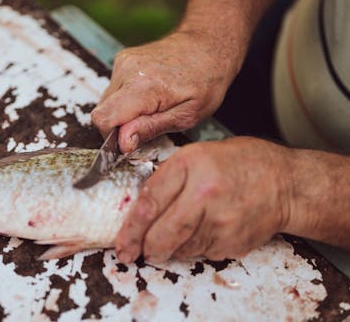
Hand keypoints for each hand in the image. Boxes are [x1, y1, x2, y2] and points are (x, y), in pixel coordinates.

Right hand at [91, 30, 240, 152]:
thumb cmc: (205, 81)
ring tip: (152, 107)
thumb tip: (123, 143)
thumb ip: (150, 129)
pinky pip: (114, 90)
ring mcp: (122, 62)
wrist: (209, 46)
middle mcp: (127, 70)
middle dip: (120, 126)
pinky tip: (149, 96)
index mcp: (143, 86)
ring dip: (124, 112)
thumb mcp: (186, 116)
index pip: (104, 118)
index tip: (131, 141)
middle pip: (103, 111)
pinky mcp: (122, 59)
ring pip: (107, 102)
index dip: (113, 137)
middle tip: (149, 123)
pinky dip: (126, 99)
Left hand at [115, 137, 295, 262]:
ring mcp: (221, 221)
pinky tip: (200, 231)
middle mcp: (205, 194)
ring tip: (175, 234)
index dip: (130, 229)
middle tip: (137, 252)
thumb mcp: (196, 155)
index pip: (149, 203)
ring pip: (178, 249)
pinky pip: (199, 253)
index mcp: (191, 166)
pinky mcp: (232, 242)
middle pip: (161, 235)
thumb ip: (166, 178)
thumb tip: (139, 210)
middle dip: (144, 249)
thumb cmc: (239, 164)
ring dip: (168, 248)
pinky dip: (191, 248)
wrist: (285, 184)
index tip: (122, 243)